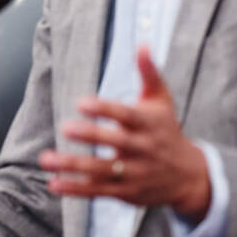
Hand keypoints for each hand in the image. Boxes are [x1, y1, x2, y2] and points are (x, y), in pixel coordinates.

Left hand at [38, 45, 210, 220]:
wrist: (190, 176)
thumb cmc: (167, 130)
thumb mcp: (162, 100)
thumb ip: (149, 73)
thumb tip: (143, 44)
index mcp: (149, 124)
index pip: (126, 116)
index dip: (105, 109)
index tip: (82, 102)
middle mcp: (142, 149)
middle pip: (116, 143)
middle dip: (91, 136)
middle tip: (66, 127)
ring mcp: (134, 173)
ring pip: (102, 170)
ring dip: (73, 166)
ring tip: (46, 159)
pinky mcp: (126, 192)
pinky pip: (98, 191)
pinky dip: (76, 189)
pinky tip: (54, 184)